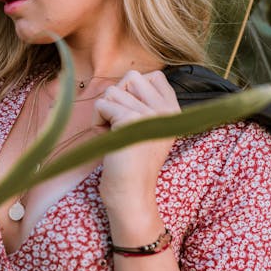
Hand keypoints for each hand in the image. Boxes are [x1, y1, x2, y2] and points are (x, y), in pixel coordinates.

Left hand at [92, 70, 179, 207]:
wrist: (131, 194)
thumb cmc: (132, 162)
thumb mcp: (150, 129)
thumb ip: (147, 103)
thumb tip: (127, 79)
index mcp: (174, 111)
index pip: (155, 76)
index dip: (134, 90)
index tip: (131, 115)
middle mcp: (166, 110)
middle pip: (132, 78)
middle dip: (117, 97)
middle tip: (118, 123)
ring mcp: (150, 114)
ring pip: (113, 91)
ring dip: (105, 111)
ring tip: (113, 134)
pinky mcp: (130, 121)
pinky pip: (102, 105)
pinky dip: (97, 121)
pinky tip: (107, 138)